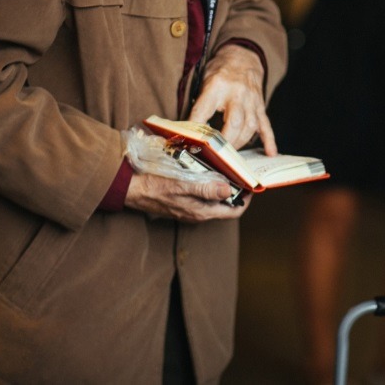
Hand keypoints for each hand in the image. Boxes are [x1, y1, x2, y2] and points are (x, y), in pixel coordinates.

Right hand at [124, 171, 247, 220]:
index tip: (252, 184)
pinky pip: (204, 196)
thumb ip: (205, 189)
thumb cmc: (156, 186)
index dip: (246, 199)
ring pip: (215, 201)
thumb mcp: (182, 185)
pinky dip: (211, 186)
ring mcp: (190, 209)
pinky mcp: (183, 203)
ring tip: (229, 170)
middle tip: (242, 174)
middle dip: (237, 191)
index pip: (233, 211)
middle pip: (227, 205)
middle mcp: (198, 213)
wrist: (132, 189)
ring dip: (224, 188)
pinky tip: (209, 172)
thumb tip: (229, 190)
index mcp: (202, 212)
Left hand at [189, 44, 276, 154]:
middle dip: (226, 141)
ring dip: (241, 142)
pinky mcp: (260, 106)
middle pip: (234, 122)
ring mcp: (251, 100)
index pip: (203, 109)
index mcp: (217, 85)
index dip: (195, 127)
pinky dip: (268, 140)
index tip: (191, 140)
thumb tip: (188, 129)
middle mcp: (237, 93)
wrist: (243, 57)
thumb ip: (199, 104)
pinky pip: (265, 124)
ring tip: (231, 153)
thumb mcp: (205, 82)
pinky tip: (270, 152)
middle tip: (217, 154)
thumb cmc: (221, 71)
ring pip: (250, 125)